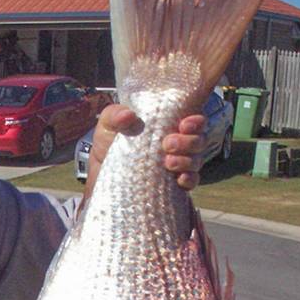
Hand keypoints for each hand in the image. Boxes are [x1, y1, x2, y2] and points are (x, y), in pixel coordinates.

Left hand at [85, 104, 207, 197]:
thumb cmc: (108, 145)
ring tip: (167, 163)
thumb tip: (129, 115)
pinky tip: (179, 179)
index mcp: (167, 125)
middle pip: (200, 139)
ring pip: (196, 160)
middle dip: (189, 141)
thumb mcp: (107, 126)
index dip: (196, 121)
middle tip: (167, 144)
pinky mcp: (173, 184)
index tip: (183, 124)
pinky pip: (192, 181)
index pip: (194, 120)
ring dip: (187, 160)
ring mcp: (177, 164)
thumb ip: (114, 115)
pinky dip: (189, 180)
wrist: (100, 176)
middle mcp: (177, 144)